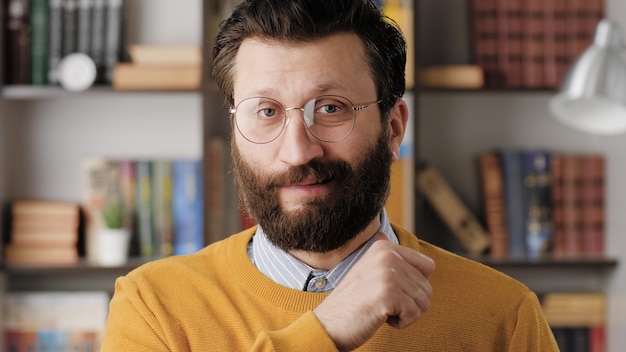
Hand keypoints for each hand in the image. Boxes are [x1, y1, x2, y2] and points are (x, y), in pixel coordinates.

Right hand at [313, 232, 434, 350]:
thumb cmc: (351, 302)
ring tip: (380, 308)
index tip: (390, 290)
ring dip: (405, 313)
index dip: (414, 286)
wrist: (329, 324)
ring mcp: (388, 273)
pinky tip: (380, 317)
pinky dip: (401, 323)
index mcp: (384, 247)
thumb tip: (382, 234)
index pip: (428, 266)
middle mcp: (388, 255)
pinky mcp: (389, 293)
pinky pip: (414, 314)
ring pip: (423, 302)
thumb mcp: (366, 269)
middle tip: (382, 303)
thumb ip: (382, 255)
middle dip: (409, 303)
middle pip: (427, 287)